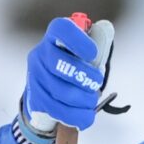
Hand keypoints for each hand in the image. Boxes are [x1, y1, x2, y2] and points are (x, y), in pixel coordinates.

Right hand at [20, 16, 114, 136]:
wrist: (50, 91)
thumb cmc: (73, 68)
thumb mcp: (87, 53)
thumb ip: (98, 42)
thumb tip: (106, 27)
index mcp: (56, 37)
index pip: (62, 29)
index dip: (78, 41)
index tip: (92, 54)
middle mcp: (41, 53)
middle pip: (62, 65)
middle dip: (87, 79)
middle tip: (96, 85)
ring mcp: (36, 76)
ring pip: (62, 92)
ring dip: (84, 100)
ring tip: (91, 100)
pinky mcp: (36, 98)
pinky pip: (58, 110)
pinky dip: (77, 116)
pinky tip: (85, 116)